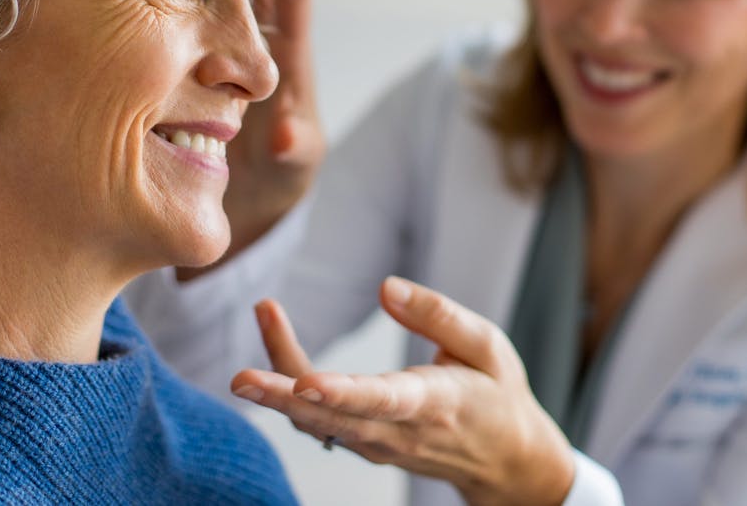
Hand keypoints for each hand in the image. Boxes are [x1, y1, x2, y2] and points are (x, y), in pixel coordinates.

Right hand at [179, 0, 323, 278]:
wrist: (245, 211)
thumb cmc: (278, 186)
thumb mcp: (289, 169)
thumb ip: (291, 150)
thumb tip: (285, 136)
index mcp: (285, 64)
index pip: (292, 1)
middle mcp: (254, 52)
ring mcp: (220, 60)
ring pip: (210, 3)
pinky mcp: (189, 74)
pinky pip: (179, 31)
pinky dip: (165, 7)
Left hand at [231, 277, 575, 505]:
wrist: (506, 460)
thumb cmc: (497, 393)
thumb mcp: (487, 346)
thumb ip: (439, 315)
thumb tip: (386, 287)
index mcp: (436, 403)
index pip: (382, 401)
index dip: (341, 393)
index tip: (305, 382)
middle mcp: (399, 431)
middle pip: (331, 420)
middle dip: (282, 399)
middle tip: (239, 378)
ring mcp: (377, 445)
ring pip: (317, 422)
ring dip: (277, 388)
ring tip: (259, 329)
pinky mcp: (364, 445)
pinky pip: (318, 421)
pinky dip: (291, 390)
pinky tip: (275, 347)